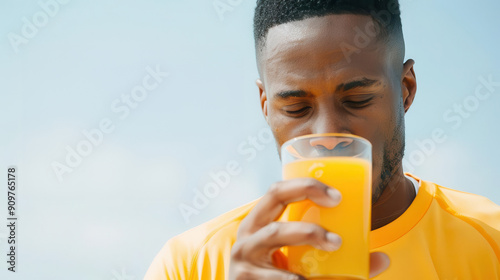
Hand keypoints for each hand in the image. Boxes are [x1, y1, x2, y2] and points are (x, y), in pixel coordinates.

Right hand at [228, 178, 389, 278]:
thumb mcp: (297, 257)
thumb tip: (383, 259)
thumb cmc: (277, 272)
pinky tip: (309, 279)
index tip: (338, 196)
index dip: (305, 186)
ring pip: (276, 239)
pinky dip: (298, 278)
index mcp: (259, 222)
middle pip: (274, 215)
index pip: (277, 191)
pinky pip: (279, 278)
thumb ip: (331, 252)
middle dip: (308, 219)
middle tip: (338, 238)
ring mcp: (243, 261)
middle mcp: (246, 238)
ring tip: (334, 246)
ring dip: (308, 238)